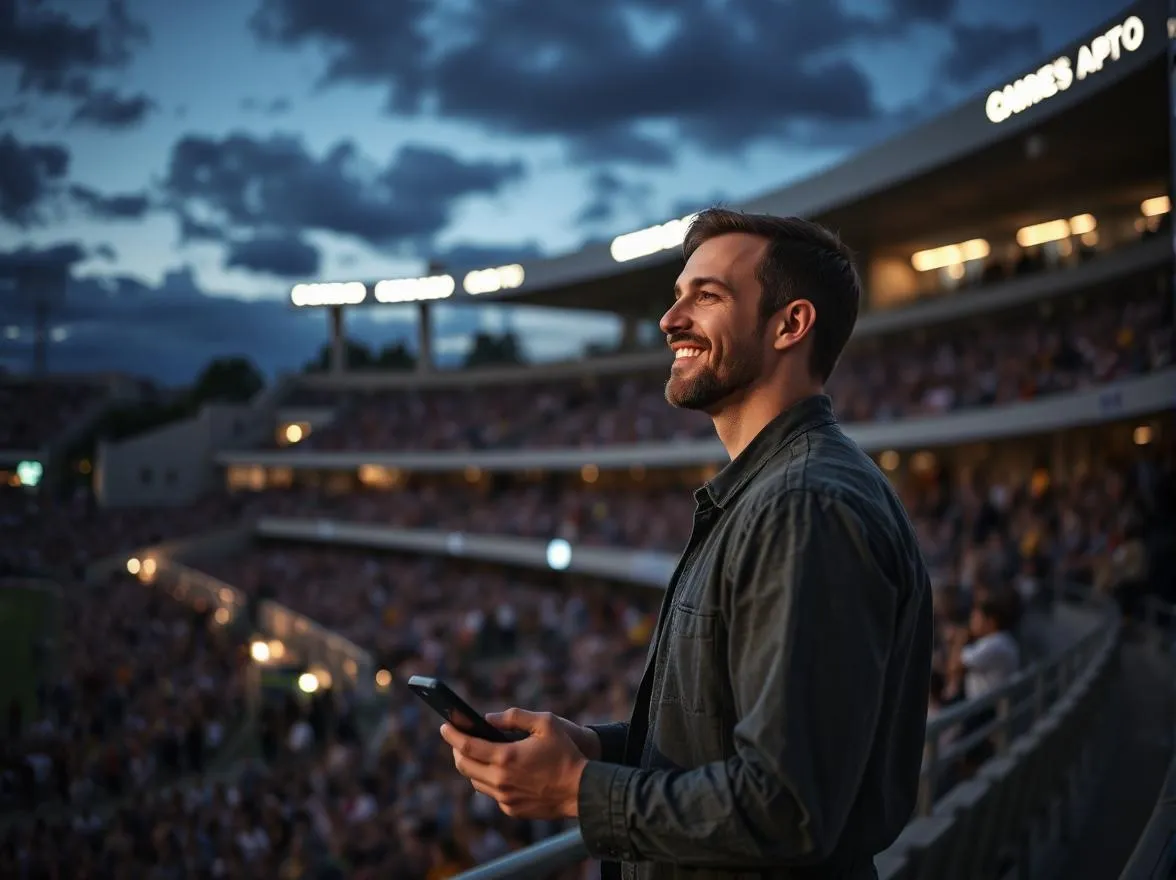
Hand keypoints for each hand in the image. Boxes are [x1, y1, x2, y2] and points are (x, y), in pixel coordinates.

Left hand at [441, 708, 589, 819]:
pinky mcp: (512, 809)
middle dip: (457, 750)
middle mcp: (500, 780)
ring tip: (476, 753)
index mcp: (506, 757)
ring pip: (476, 782)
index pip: (467, 746)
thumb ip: (514, 717)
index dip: (453, 735)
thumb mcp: (545, 723)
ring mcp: (505, 798)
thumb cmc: (566, 752)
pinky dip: (490, 780)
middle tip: (458, 739)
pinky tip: (498, 771)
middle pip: (464, 766)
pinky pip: (492, 794)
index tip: (445, 726)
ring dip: (472, 766)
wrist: (582, 790)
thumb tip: (488, 718)